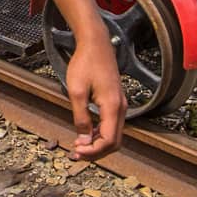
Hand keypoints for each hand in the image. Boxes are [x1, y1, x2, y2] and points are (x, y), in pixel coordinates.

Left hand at [61, 33, 125, 159]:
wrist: (95, 44)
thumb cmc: (85, 63)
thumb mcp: (76, 92)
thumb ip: (81, 118)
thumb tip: (83, 139)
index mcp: (112, 106)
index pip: (109, 140)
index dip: (93, 151)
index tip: (77, 151)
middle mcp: (120, 107)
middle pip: (114, 142)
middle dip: (96, 151)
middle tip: (77, 153)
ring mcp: (120, 104)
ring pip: (114, 135)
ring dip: (98, 144)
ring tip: (80, 146)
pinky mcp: (115, 101)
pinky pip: (112, 125)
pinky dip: (100, 134)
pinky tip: (87, 134)